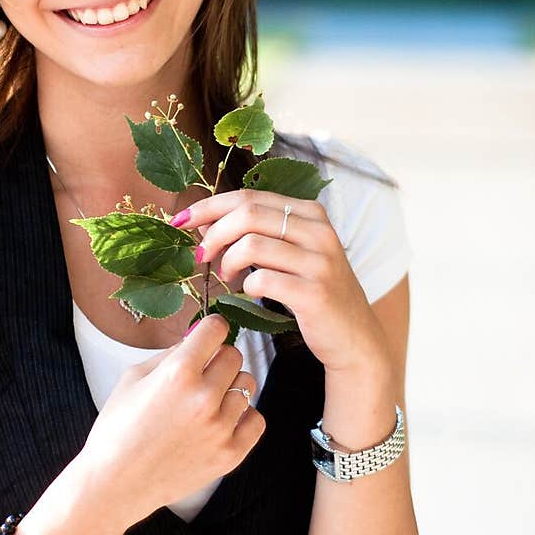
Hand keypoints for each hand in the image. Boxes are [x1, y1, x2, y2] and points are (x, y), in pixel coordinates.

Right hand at [77, 314, 265, 526]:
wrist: (115, 483)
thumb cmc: (117, 429)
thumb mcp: (132, 378)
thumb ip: (170, 354)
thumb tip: (196, 338)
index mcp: (178, 372)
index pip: (216, 329)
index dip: (211, 329)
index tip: (207, 336)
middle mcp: (204, 396)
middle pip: (235, 355)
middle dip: (218, 359)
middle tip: (201, 374)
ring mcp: (221, 427)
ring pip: (247, 385)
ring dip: (230, 388)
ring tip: (205, 404)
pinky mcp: (231, 453)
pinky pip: (256, 419)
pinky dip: (242, 417)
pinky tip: (220, 421)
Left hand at [179, 190, 389, 376]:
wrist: (353, 337)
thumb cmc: (313, 293)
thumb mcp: (288, 254)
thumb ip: (254, 233)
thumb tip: (203, 220)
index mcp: (310, 213)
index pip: (249, 196)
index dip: (209, 206)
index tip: (181, 221)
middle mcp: (319, 231)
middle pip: (247, 214)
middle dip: (213, 233)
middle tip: (202, 256)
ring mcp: (319, 261)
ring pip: (251, 245)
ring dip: (227, 262)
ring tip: (227, 277)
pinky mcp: (315, 292)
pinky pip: (262, 280)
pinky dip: (246, 286)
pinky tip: (250, 293)